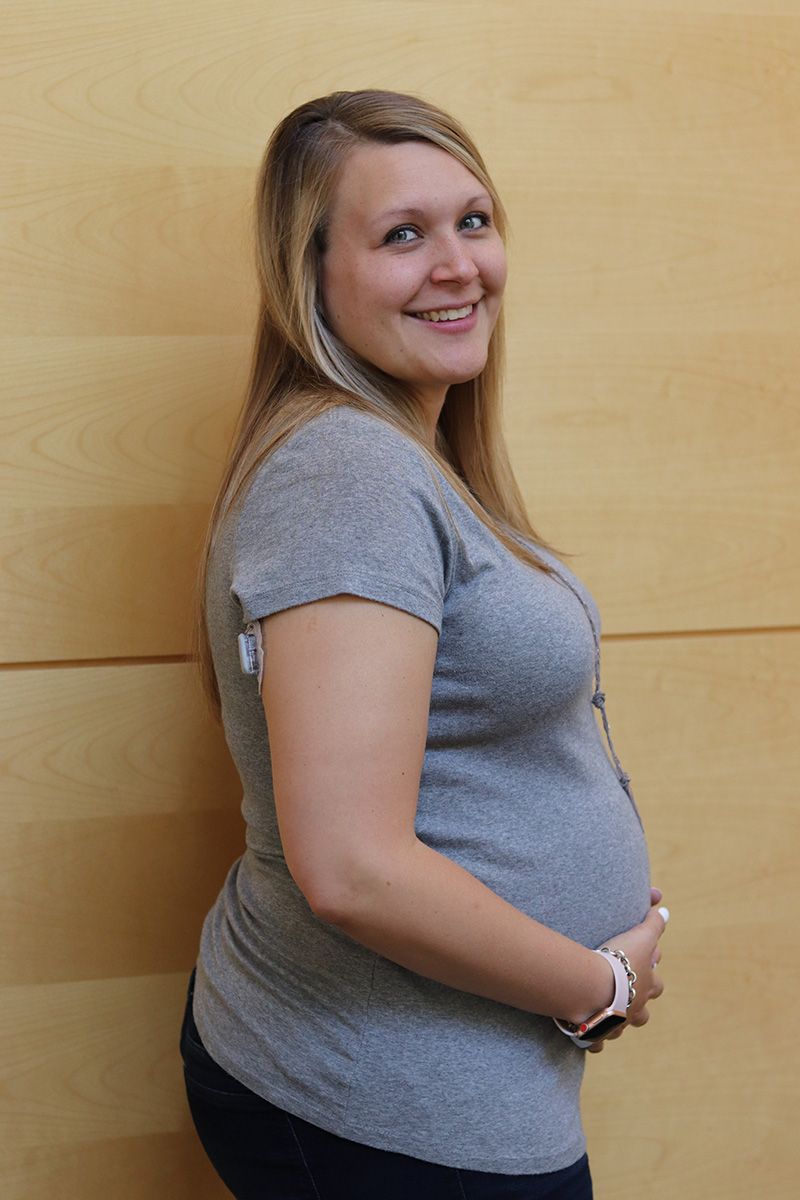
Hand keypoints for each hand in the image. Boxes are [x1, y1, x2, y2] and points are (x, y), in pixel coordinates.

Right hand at [586, 887, 666, 1052]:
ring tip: (607, 1013)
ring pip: (622, 1028)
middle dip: (637, 1004)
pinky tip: (586, 1032)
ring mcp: (617, 1023)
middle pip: (643, 1012)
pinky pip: (595, 1041)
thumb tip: (666, 910)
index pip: (656, 983)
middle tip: (626, 993)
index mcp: (646, 987)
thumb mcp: (641, 937)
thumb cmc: (618, 961)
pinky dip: (592, 1038)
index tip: (642, 966)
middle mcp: (635, 1008)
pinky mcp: (596, 1034)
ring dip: (617, 1021)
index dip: (651, 974)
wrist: (593, 988)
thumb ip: (654, 924)